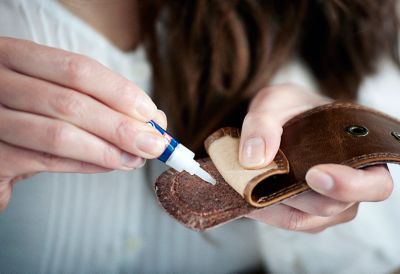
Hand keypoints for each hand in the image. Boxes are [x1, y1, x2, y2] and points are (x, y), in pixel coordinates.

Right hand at [0, 37, 166, 210]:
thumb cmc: (31, 112)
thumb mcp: (60, 94)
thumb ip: (101, 101)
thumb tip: (153, 119)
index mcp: (16, 56)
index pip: (77, 69)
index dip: (119, 92)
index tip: (150, 113)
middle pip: (71, 103)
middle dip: (120, 127)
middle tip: (153, 144)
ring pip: (59, 135)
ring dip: (107, 150)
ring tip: (135, 159)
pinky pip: (46, 162)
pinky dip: (85, 165)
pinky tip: (108, 166)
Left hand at [241, 84, 392, 232]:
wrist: (275, 120)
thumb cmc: (286, 109)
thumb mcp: (273, 103)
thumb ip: (262, 123)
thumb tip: (254, 159)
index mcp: (359, 153)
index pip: (375, 184)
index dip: (350, 186)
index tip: (313, 174)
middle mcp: (349, 184)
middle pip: (333, 206)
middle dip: (295, 194)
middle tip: (264, 174)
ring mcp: (325, 202)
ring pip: (305, 219)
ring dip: (273, 203)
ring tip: (248, 180)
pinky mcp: (303, 212)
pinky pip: (285, 220)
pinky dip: (264, 210)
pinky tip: (247, 192)